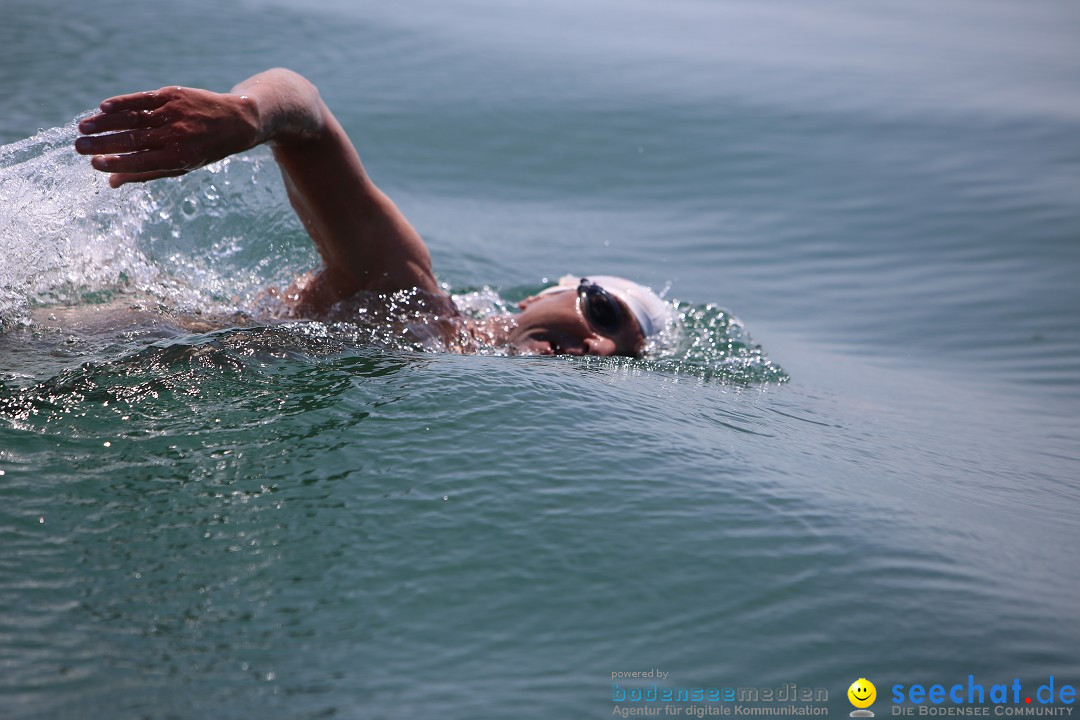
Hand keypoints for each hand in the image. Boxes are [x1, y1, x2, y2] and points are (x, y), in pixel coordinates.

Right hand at [75, 86, 260, 187]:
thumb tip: (112, 182)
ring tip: (83, 127)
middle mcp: (177, 135)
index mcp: (180, 157)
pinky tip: (103, 108)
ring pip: (134, 118)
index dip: (116, 163)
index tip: (94, 164)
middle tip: (78, 147)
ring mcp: (174, 113)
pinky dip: (122, 103)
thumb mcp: (182, 167)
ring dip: (106, 123)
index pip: (142, 161)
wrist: (235, 121)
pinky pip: (143, 100)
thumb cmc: (204, 149)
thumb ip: (147, 173)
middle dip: (103, 144)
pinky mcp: (172, 95)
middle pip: (133, 139)